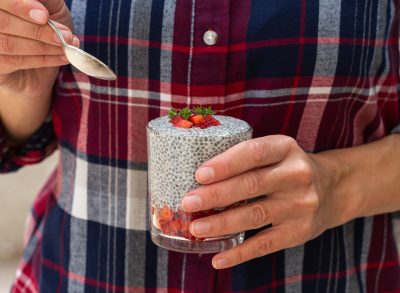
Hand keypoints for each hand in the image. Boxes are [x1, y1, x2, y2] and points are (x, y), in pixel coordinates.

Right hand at [0, 0, 77, 95]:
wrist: (45, 61)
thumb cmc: (45, 27)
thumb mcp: (49, 6)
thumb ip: (44, 0)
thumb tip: (43, 2)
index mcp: (0, 6)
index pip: (1, 2)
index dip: (19, 6)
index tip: (44, 16)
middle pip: (3, 23)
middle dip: (37, 30)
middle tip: (63, 36)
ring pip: (9, 44)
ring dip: (43, 46)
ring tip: (65, 46)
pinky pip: (16, 61)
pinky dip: (43, 60)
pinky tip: (62, 58)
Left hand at [181, 135, 351, 268]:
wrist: (332, 189)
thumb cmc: (287, 168)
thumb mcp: (275, 153)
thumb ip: (246, 159)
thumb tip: (199, 178)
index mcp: (285, 148)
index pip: (254, 153)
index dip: (226, 164)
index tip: (200, 175)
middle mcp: (297, 174)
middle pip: (251, 185)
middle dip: (216, 195)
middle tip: (189, 203)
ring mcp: (301, 205)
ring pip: (255, 215)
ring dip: (222, 223)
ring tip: (196, 228)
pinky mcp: (300, 231)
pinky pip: (266, 244)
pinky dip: (240, 252)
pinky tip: (218, 258)